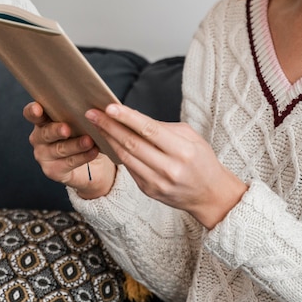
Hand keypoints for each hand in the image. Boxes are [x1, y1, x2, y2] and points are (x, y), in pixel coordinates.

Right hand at [24, 102, 116, 199]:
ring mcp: (44, 155)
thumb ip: (79, 112)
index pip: (32, 114)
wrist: (94, 164)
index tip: (38, 108)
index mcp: (43, 120)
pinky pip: (68, 163)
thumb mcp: (82, 121)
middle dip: (56, 130)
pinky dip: (82, 157)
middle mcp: (39, 137)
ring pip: (59, 149)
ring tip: (89, 141)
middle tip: (67, 129)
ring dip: (75, 145)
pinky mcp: (53, 170)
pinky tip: (93, 151)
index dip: (33, 111)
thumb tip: (91, 102)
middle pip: (45, 133)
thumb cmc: (85, 133)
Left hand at [86, 104, 247, 228]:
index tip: (109, 107)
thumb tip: (134, 119)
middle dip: (109, 126)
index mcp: (183, 151)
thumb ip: (163, 128)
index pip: (150, 130)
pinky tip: (108, 141)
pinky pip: (129, 169)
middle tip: (92, 113)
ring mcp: (158, 182)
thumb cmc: (201, 159)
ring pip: (126, 157)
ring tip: (95, 124)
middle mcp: (169, 168)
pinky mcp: (149, 191)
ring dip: (108, 139)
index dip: (128, 118)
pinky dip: (117, 153)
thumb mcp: (191, 137)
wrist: (210, 194)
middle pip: (132, 144)